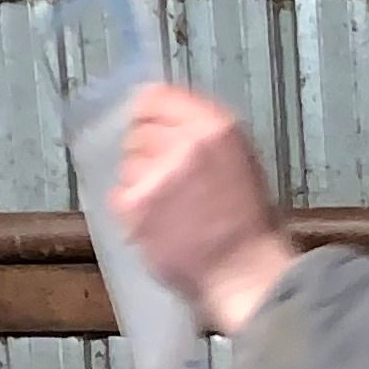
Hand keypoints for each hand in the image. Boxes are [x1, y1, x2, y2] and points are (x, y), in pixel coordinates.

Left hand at [110, 82, 300, 334]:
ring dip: (140, 181)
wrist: (243, 272)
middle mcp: (185, 142)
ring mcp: (157, 173)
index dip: (148, 112)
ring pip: (127, 163)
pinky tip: (158, 223)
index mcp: (216, 127)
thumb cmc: (249, 222)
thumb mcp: (240, 161)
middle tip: (166, 179)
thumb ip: (203, 136)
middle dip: (147, 151)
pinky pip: (119, 194)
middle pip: (138, 130)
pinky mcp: (136, 205)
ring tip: (168, 207)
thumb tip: (163, 121)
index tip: (149, 125)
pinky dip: (132, 208)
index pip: (157, 96)